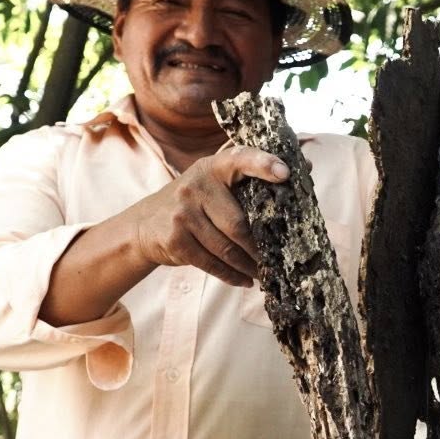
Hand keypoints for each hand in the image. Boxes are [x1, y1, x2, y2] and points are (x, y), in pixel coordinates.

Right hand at [134, 144, 288, 286]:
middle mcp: (196, 186)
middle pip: (239, 223)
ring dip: (247, 266)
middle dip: (260, 247)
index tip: (285, 173)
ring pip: (227, 248)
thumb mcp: (212, 184)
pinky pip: (211, 263)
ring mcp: (183, 213)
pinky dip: (230, 275)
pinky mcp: (175, 239)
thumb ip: (243, 182)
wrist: (144, 225)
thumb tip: (296, 178)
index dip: (263, 164)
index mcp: (213, 167)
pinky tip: (243, 280)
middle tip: (278, 259)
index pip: (241, 158)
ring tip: (263, 274)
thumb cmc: (194, 204)